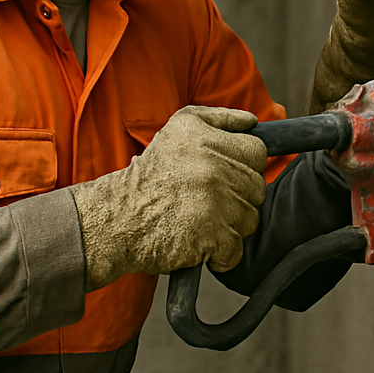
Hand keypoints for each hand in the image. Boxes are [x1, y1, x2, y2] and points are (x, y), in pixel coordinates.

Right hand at [72, 105, 267, 289]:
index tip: (226, 176)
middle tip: (207, 201)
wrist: (116, 220)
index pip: (256, 151)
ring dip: (230, 225)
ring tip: (201, 220)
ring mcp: (216, 203)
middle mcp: (213, 167)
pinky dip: (221, 255)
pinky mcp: (213, 237)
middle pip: (256, 186)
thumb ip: (218, 118)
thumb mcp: (178, 129)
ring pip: (250, 218)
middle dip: (237, 196)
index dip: (244, 166)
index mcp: (207, 139)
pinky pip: (236, 250)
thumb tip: (252, 120)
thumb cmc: (148, 177)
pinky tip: (200, 244)